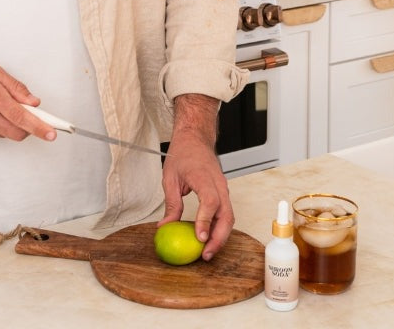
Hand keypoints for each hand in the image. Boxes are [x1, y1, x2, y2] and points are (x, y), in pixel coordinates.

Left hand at [157, 93, 233, 260]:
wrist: (195, 138)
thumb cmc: (183, 153)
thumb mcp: (170, 177)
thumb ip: (171, 203)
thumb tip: (165, 227)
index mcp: (204, 176)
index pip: (210, 202)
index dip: (206, 221)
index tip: (199, 238)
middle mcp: (219, 183)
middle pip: (226, 214)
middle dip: (218, 238)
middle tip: (205, 254)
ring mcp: (223, 188)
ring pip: (229, 216)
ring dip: (221, 236)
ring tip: (207, 252)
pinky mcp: (223, 192)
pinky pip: (226, 213)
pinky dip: (220, 228)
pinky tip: (209, 238)